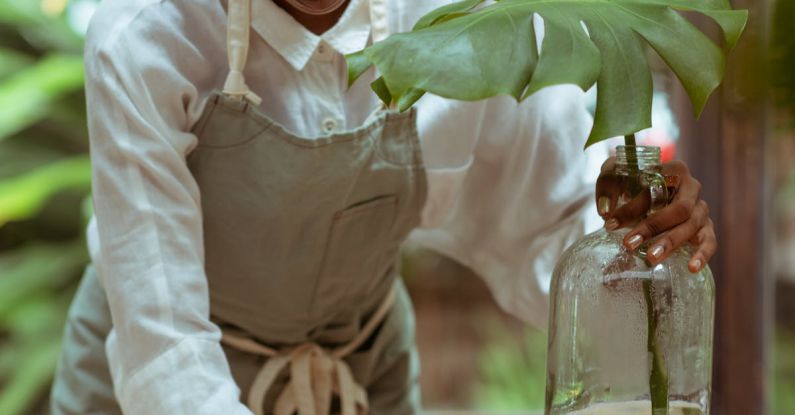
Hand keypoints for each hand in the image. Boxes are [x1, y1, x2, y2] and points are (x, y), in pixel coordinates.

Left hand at [595, 157, 716, 272]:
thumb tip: (606, 213)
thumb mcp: (615, 174)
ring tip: (652, 258)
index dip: (633, 208)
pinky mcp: (705, 227)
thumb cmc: (630, 178)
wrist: (645, 185)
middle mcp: (693, 188)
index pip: (658, 190)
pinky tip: (692, 268)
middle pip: (679, 210)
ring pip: (691, 227)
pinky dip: (702, 255)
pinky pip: (710, 241)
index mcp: (675, 171)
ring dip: (671, 243)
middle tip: (629, 244)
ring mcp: (701, 208)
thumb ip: (608, 186)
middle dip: (653, 228)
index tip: (611, 224)